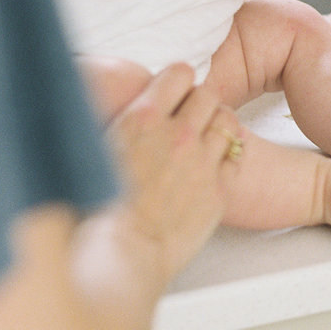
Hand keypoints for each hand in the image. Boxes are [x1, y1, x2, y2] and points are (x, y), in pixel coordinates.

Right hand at [106, 64, 235, 281]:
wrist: (120, 256)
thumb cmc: (93, 211)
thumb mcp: (93, 152)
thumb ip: (116, 125)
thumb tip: (108, 108)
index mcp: (144, 119)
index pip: (179, 73)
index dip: (177, 81)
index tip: (173, 91)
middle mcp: (178, 134)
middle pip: (208, 94)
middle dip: (199, 102)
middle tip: (189, 118)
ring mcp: (203, 161)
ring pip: (228, 120)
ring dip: (218, 125)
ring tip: (206, 138)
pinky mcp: (219, 190)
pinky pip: (237, 155)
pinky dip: (229, 154)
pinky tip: (215, 162)